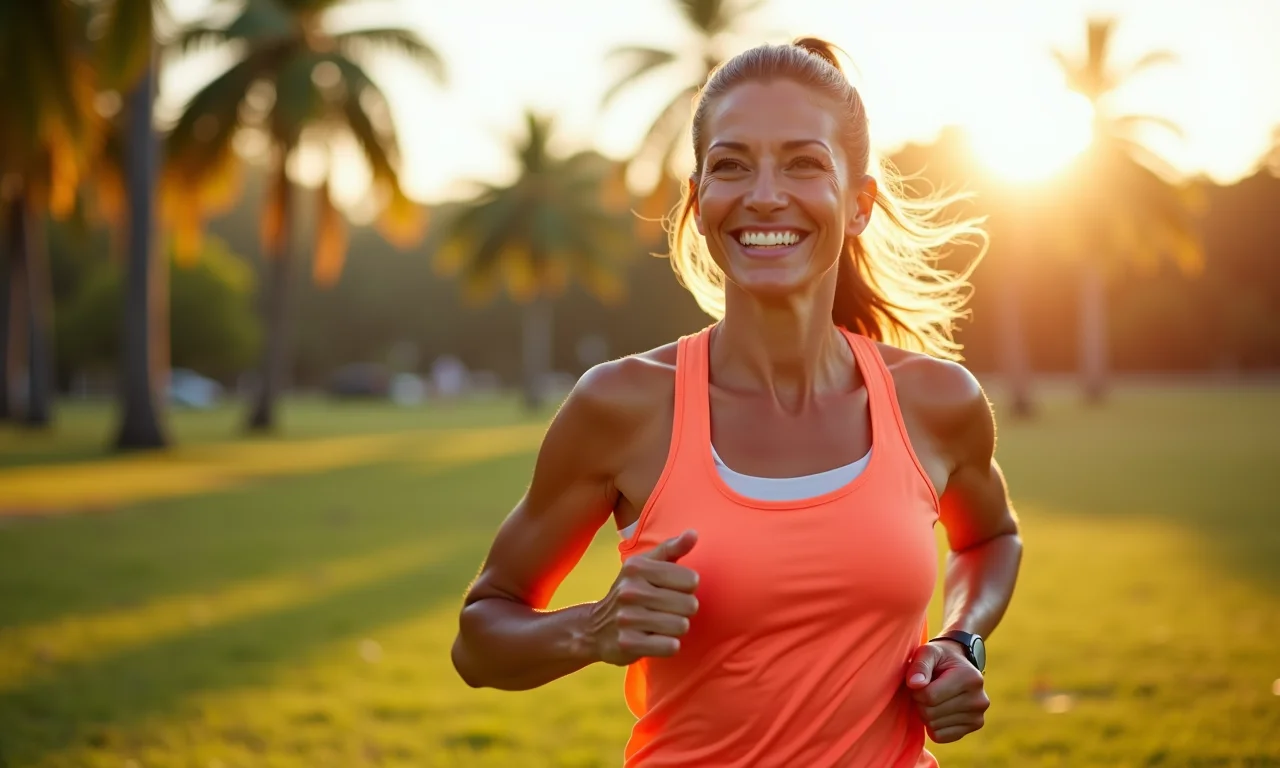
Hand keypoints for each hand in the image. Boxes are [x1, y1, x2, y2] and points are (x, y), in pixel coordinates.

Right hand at [586, 530, 699, 665]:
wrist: (595, 628)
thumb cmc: (632, 592)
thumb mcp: (646, 565)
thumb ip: (672, 548)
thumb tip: (694, 533)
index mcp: (637, 568)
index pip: (691, 580)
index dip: (687, 588)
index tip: (673, 590)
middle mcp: (630, 591)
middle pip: (689, 605)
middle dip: (684, 610)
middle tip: (668, 610)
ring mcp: (627, 619)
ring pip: (681, 626)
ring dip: (677, 628)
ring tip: (662, 624)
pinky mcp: (628, 644)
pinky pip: (670, 646)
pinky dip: (669, 645)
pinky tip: (656, 639)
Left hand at [904, 640, 989, 743]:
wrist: (959, 666)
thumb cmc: (940, 658)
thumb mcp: (929, 652)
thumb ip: (920, 665)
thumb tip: (914, 684)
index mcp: (970, 678)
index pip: (929, 696)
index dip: (916, 690)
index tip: (920, 682)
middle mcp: (980, 700)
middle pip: (931, 713)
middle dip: (920, 702)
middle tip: (926, 690)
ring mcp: (978, 716)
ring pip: (934, 726)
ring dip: (926, 713)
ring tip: (934, 698)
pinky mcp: (973, 727)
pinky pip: (940, 736)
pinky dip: (932, 726)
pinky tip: (939, 710)